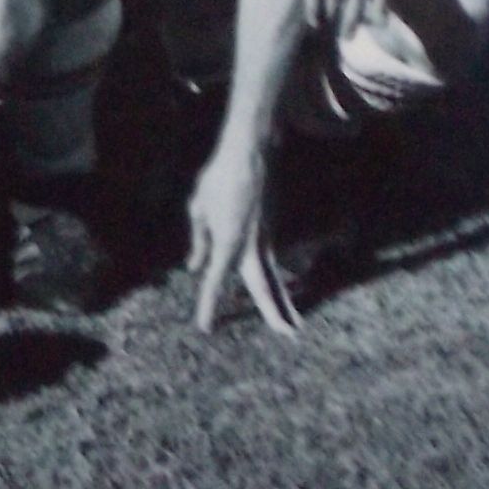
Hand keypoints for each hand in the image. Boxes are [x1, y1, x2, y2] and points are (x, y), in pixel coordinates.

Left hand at [187, 136, 301, 336]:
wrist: (250, 153)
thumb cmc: (218, 179)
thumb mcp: (199, 209)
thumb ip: (199, 241)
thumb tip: (195, 267)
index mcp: (227, 243)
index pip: (216, 282)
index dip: (209, 305)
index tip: (205, 327)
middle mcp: (250, 245)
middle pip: (263, 286)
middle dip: (275, 311)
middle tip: (289, 334)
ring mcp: (265, 238)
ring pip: (273, 276)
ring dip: (282, 301)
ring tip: (292, 326)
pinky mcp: (270, 230)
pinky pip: (270, 261)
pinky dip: (276, 281)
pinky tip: (281, 295)